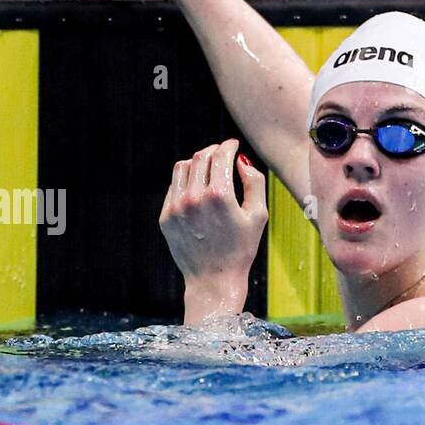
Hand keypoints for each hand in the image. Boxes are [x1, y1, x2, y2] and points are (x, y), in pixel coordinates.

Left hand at [159, 138, 268, 323]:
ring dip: (197, 162)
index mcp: (219, 194)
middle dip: (213, 151)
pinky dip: (185, 180)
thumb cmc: (241, 249)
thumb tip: (241, 161)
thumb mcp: (258, 215)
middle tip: (222, 154)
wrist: (213, 280)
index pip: (220, 155)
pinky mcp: (166, 217)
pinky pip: (174, 187)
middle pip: (200, 157)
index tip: (233, 145)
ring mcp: (176, 207)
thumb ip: (254, 182)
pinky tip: (197, 186)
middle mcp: (194, 197)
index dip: (228, 145)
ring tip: (208, 167)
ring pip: (183, 168)